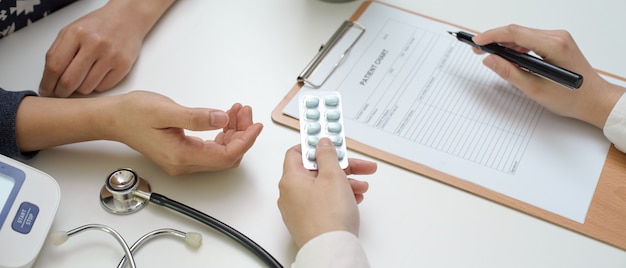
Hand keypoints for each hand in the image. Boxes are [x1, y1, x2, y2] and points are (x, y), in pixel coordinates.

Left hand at [39, 0, 174, 96]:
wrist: (127, 19)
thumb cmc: (98, 26)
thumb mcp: (72, 31)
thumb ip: (58, 52)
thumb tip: (49, 79)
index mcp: (76, 33)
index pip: (55, 66)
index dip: (47, 82)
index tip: (45, 90)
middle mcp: (94, 44)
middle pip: (69, 81)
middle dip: (61, 92)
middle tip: (60, 93)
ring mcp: (110, 55)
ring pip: (86, 88)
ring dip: (80, 88)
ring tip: (82, 78)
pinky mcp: (123, 65)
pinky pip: (103, 87)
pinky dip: (96, 86)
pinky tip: (97, 75)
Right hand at [107, 91, 263, 175]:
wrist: (114, 118)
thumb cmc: (134, 113)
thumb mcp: (166, 111)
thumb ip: (196, 117)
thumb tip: (222, 119)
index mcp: (182, 156)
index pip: (226, 156)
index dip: (245, 141)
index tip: (256, 125)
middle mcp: (184, 163)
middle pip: (227, 156)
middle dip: (242, 134)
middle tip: (245, 111)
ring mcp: (184, 160)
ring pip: (221, 152)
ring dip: (234, 132)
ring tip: (237, 110)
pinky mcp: (183, 153)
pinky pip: (212, 148)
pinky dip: (223, 133)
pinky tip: (225, 117)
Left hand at [277, 138, 376, 247]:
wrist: (331, 250)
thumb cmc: (329, 217)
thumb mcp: (333, 176)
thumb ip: (327, 155)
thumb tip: (321, 143)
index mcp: (290, 179)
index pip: (298, 152)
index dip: (316, 145)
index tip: (331, 141)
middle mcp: (290, 194)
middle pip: (315, 170)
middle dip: (340, 167)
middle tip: (359, 165)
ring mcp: (298, 209)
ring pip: (321, 187)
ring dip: (343, 183)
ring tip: (362, 187)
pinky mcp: (308, 221)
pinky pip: (322, 202)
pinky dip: (337, 197)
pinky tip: (354, 199)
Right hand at [472, 24, 624, 127]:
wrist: (594, 100)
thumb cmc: (572, 97)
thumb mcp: (535, 89)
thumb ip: (509, 72)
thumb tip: (490, 60)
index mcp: (553, 46)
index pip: (515, 33)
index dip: (492, 35)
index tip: (477, 42)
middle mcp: (557, 37)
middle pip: (518, 31)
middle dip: (495, 39)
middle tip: (477, 50)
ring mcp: (558, 38)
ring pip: (524, 35)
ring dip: (505, 43)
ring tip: (490, 55)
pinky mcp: (557, 42)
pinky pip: (532, 39)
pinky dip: (517, 46)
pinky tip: (508, 56)